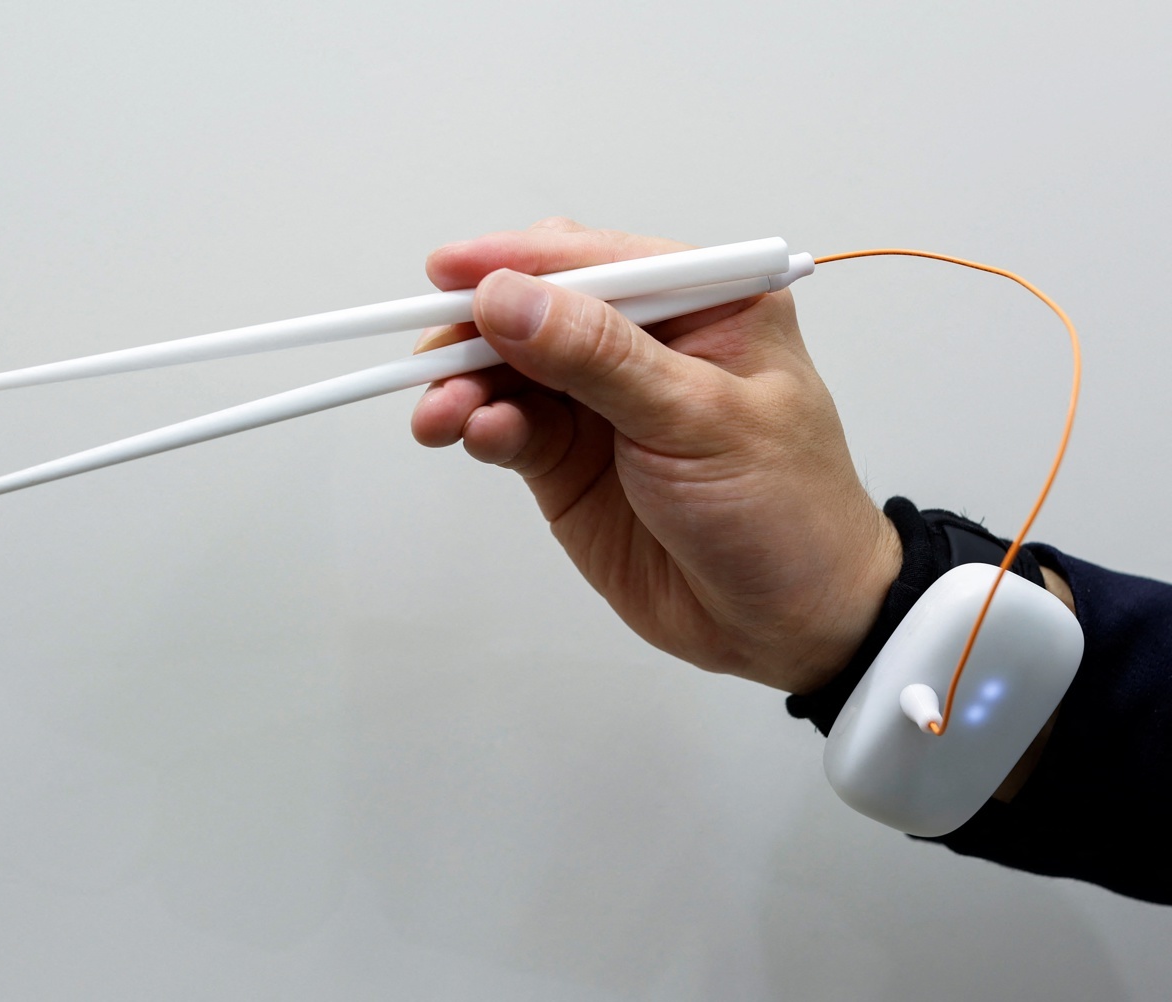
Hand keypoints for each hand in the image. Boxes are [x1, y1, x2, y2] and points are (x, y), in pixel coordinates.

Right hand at [411, 219, 900, 692]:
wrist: (788, 625)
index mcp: (703, 304)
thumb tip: (505, 299)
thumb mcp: (699, 420)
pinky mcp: (569, 459)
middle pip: (538, 308)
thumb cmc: (783, 510)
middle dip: (478, 330)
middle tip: (433, 360)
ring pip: (510, 368)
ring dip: (466, 384)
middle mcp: (646, 342)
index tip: (448, 274)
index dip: (517, 262)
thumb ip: (598, 358)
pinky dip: (480, 425)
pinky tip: (471, 435)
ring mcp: (602, 402)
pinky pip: (509, 425)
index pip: (596, 261)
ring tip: (440, 416)